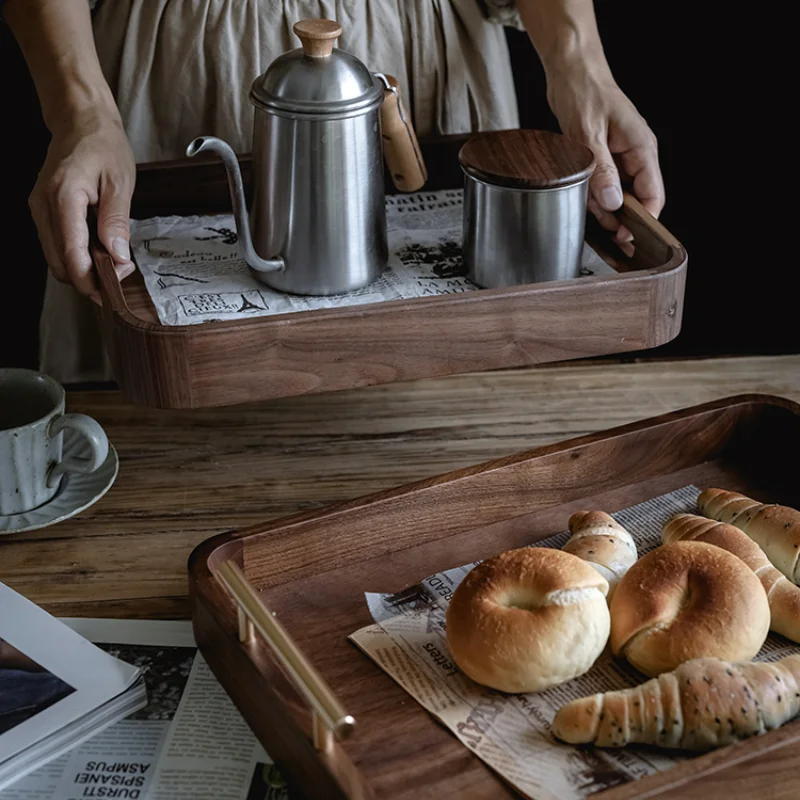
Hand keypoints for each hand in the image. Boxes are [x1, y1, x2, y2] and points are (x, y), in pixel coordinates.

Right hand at [29, 110, 135, 303]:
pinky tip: (97, 250)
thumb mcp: (120, 183)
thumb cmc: (103, 146)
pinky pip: (55, 244)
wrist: (80, 121)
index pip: (71, 255)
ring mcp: (39, 209)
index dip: (91, 281)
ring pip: (55, 257)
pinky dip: (75, 255)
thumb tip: (118, 257)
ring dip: (82, 269)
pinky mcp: (42, 211)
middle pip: (59, 263)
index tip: (113, 292)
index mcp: (63, 197)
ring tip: (112, 263)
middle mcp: (43, 206)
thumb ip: (116, 222)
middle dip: (88, 279)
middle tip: (119, 277)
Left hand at [546, 64, 663, 255]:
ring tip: (585, 204)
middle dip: (617, 217)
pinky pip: (604, 185)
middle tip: (598, 226)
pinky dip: (592, 194)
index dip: (641, 220)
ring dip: (602, 206)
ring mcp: (621, 157)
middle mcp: (636, 154)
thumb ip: (601, 170)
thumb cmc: (584, 92)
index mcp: (642, 148)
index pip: (653, 194)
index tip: (625, 238)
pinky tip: (581, 195)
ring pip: (617, 195)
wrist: (571, 71)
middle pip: (635, 199)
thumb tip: (613, 202)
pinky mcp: (606, 157)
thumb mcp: (588, 133)